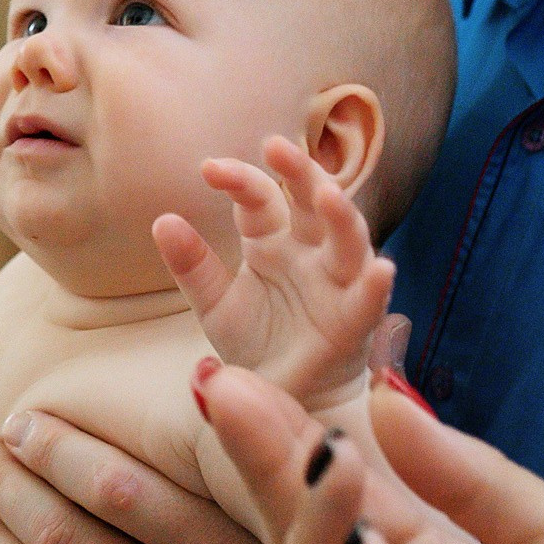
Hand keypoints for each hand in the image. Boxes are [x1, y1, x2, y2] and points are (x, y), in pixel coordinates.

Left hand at [156, 136, 392, 409]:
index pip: (259, 197)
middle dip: (299, 172)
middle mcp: (310, 252)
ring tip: (328, 195)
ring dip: (342, 216)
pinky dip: (377, 284)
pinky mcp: (353, 321)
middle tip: (276, 147)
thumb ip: (192, 264)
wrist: (277, 397)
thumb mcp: (214, 302)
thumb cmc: (255, 341)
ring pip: (348, 239)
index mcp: (274, 240)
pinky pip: (369, 299)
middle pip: (311, 201)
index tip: (209, 169)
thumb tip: (162, 220)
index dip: (239, 179)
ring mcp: (336, 283)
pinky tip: (381, 269)